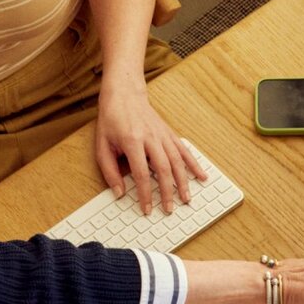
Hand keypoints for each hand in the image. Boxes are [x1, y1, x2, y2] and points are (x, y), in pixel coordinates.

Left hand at [94, 83, 206, 215]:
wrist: (124, 94)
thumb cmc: (111, 120)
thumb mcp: (102, 145)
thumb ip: (109, 171)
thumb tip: (119, 193)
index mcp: (132, 141)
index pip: (141, 174)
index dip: (145, 194)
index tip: (147, 209)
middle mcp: (151, 138)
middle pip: (163, 169)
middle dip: (167, 192)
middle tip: (169, 210)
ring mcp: (162, 135)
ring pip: (177, 161)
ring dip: (183, 182)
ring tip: (187, 199)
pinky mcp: (169, 133)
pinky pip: (184, 150)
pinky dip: (194, 164)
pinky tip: (202, 176)